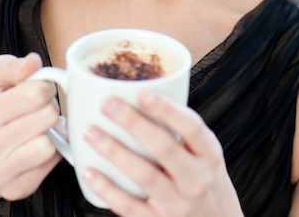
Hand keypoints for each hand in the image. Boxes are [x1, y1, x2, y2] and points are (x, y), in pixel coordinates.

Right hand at [0, 53, 61, 199]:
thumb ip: (14, 66)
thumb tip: (32, 62)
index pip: (35, 94)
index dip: (45, 87)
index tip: (38, 91)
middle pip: (47, 117)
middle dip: (49, 109)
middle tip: (39, 111)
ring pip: (48, 145)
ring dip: (52, 134)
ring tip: (40, 129)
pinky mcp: (15, 189)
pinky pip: (50, 166)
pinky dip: (51, 155)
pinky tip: (38, 147)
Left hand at [82, 92, 243, 216]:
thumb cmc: (206, 184)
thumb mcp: (206, 155)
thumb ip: (180, 131)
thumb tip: (139, 95)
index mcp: (208, 154)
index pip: (191, 127)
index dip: (167, 109)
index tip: (142, 93)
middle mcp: (196, 178)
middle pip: (164, 147)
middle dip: (133, 122)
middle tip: (107, 104)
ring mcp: (178, 204)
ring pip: (143, 175)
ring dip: (114, 152)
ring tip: (91, 133)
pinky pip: (129, 206)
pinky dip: (107, 188)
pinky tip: (89, 171)